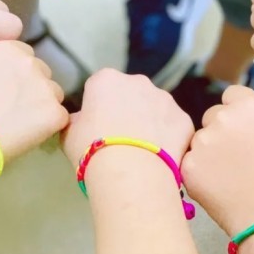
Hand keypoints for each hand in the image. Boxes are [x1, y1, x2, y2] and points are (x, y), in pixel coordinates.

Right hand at [0, 40, 68, 163]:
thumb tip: (5, 73)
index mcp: (9, 49)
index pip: (25, 56)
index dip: (18, 74)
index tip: (9, 89)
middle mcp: (30, 62)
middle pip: (42, 73)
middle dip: (33, 87)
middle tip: (15, 108)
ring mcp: (45, 86)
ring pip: (53, 93)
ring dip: (43, 105)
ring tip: (22, 124)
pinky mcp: (55, 111)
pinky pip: (59, 116)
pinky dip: (49, 126)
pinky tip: (30, 135)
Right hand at [61, 69, 193, 168]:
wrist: (131, 173)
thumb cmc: (92, 149)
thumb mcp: (69, 134)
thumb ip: (77, 120)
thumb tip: (82, 120)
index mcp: (107, 80)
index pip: (100, 87)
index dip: (99, 107)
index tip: (98, 127)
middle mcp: (138, 81)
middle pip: (131, 93)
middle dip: (127, 110)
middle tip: (121, 139)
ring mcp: (165, 98)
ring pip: (155, 108)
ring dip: (150, 122)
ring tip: (142, 152)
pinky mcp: (183, 118)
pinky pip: (173, 126)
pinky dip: (168, 139)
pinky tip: (160, 158)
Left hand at [182, 86, 253, 235]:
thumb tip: (251, 100)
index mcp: (249, 106)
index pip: (232, 95)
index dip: (238, 112)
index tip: (244, 131)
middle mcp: (222, 117)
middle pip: (213, 115)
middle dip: (222, 131)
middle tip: (237, 158)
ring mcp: (202, 141)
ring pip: (201, 139)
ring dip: (209, 151)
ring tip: (230, 177)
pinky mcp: (188, 165)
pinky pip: (191, 161)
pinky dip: (200, 172)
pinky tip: (218, 187)